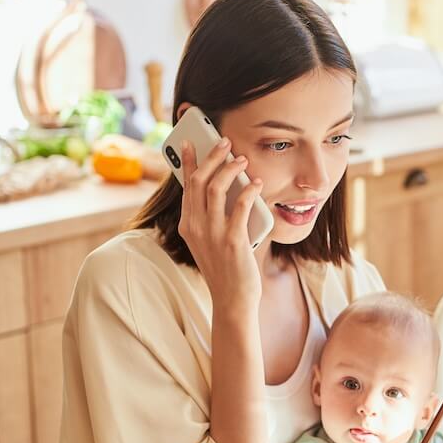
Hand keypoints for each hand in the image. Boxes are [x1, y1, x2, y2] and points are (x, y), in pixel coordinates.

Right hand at [177, 137, 265, 302]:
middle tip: (224, 141)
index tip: (190, 142)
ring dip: (230, 168)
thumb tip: (226, 189)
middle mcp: (196, 227)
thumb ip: (212, 218)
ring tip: (242, 159)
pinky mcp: (232, 240)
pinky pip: (240, 206)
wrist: (232, 301)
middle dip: (212, 156)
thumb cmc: (225, 271)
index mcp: (188, 226)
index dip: (188, 161)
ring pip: (216, 188)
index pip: (186, 186)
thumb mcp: (210, 242)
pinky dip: (249, 190)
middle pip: (199, 180)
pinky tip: (257, 183)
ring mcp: (213, 233)